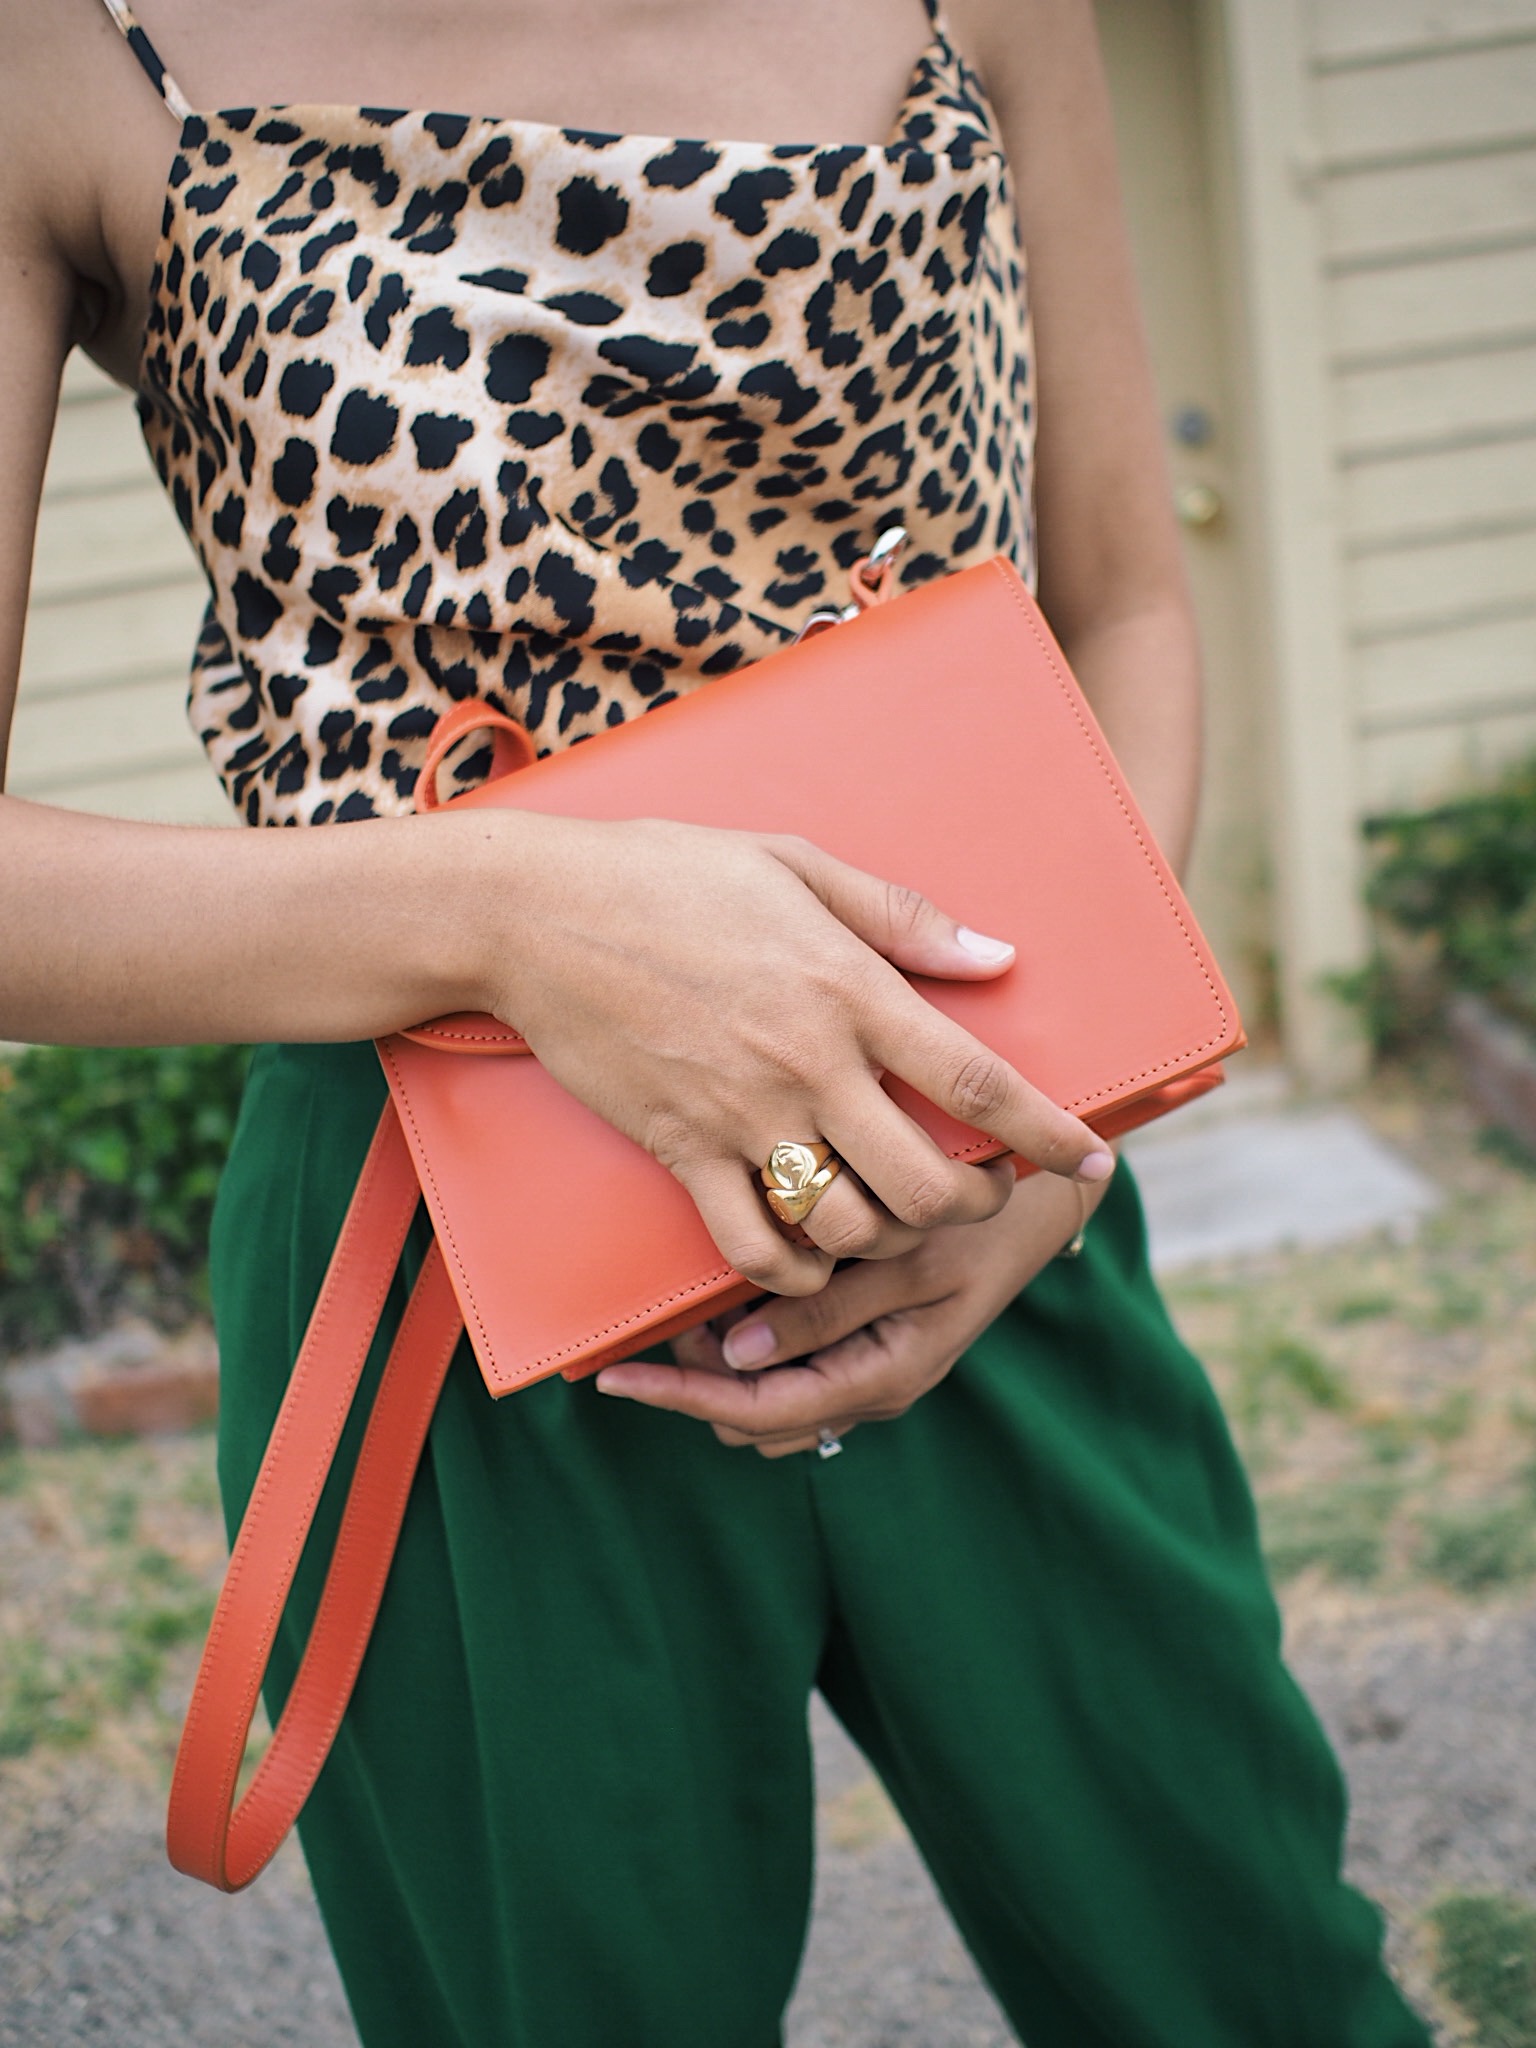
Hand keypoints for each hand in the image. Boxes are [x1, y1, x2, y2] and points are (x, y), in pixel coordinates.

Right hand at [478, 812, 1115, 1300]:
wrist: (537, 914)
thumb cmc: (670, 874)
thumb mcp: (796, 863)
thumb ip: (903, 918)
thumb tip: (998, 956)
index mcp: (849, 988)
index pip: (977, 1083)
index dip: (1049, 1133)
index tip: (1092, 1157)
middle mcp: (807, 1064)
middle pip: (927, 1182)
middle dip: (975, 1204)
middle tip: (983, 1191)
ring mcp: (742, 1116)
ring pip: (849, 1225)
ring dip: (889, 1237)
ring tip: (898, 1216)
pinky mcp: (681, 1149)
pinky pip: (753, 1246)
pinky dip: (795, 1268)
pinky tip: (812, 1249)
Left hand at [592, 1166, 1105, 1453]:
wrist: (1041, 1206)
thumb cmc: (982, 1222)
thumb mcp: (912, 1261)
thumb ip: (828, 1311)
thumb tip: (737, 1355)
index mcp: (884, 1378)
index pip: (758, 1413)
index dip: (680, 1398)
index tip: (613, 1380)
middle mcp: (871, 1388)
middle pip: (751, 1418)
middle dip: (693, 1385)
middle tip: (648, 1329)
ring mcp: (868, 1370)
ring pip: (766, 1402)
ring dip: (718, 1370)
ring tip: (682, 1313)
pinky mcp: (866, 1344)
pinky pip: (789, 1371)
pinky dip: (749, 1349)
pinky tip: (727, 1302)